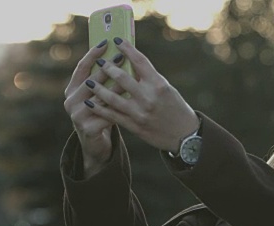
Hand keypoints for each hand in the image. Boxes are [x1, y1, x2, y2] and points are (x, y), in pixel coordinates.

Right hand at [63, 40, 124, 176]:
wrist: (96, 145)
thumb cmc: (101, 115)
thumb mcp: (99, 96)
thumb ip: (104, 81)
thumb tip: (120, 56)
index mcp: (71, 89)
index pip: (81, 67)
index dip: (92, 54)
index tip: (106, 42)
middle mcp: (70, 101)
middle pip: (90, 80)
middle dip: (107, 69)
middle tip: (121, 57)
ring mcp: (77, 116)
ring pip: (100, 97)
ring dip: (115, 88)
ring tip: (130, 78)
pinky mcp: (88, 129)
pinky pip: (106, 115)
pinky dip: (119, 108)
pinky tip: (132, 102)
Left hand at [81, 38, 198, 153]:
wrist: (184, 135)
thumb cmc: (176, 108)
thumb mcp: (167, 89)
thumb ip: (148, 79)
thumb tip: (129, 64)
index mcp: (159, 85)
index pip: (140, 61)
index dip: (127, 49)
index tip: (117, 41)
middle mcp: (149, 97)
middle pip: (122, 78)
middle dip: (107, 68)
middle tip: (99, 62)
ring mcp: (140, 113)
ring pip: (112, 98)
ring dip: (97, 88)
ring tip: (89, 81)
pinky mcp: (135, 126)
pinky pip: (112, 115)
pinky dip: (100, 108)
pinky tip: (91, 102)